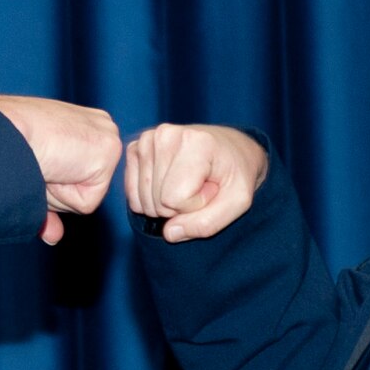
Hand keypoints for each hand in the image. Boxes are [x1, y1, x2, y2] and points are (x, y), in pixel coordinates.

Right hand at [0, 94, 121, 243]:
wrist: (5, 127)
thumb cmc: (9, 140)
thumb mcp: (35, 172)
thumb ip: (49, 202)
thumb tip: (54, 237)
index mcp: (85, 124)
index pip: (83, 173)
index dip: (56, 183)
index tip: (36, 161)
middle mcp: (102, 126)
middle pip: (88, 186)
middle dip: (58, 190)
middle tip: (38, 164)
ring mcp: (108, 137)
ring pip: (87, 196)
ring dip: (59, 193)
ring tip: (44, 164)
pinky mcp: (108, 152)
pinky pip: (87, 202)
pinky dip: (64, 196)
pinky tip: (54, 167)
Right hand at [125, 124, 266, 241]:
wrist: (231, 149)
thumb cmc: (236, 175)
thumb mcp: (238, 202)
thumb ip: (207, 223)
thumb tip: (169, 233)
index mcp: (196, 142)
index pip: (175, 199)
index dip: (196, 205)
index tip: (212, 188)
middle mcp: (166, 135)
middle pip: (157, 201)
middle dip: (180, 206)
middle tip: (200, 186)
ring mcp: (147, 140)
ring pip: (143, 200)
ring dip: (166, 203)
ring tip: (188, 182)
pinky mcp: (135, 148)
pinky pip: (132, 194)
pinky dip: (150, 198)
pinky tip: (170, 182)